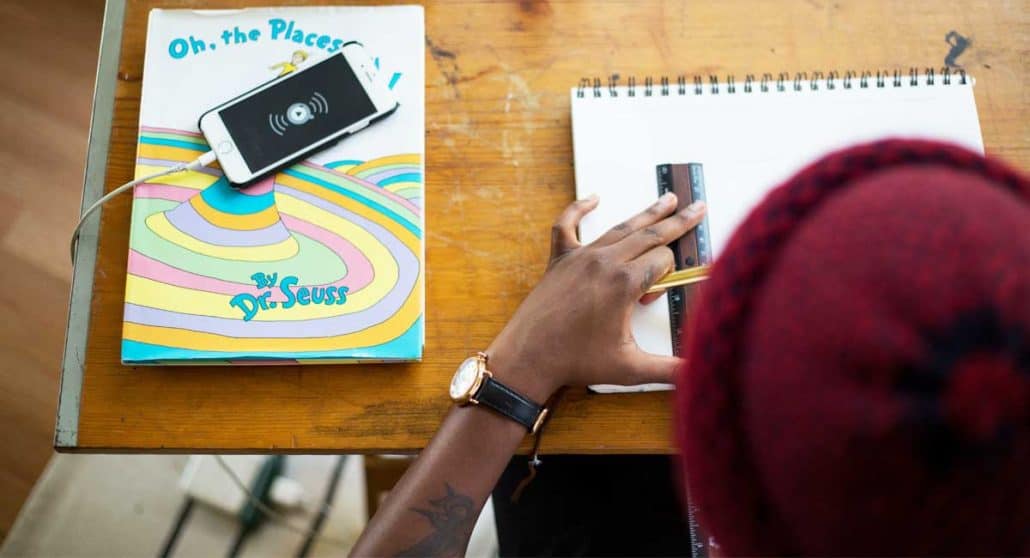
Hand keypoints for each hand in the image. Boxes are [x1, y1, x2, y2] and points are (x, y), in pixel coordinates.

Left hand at [487, 192, 706, 400]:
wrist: (529, 357)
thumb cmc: (576, 362)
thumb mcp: (629, 369)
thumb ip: (669, 370)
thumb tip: (698, 374)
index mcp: (624, 284)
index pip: (663, 262)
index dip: (669, 277)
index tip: (655, 297)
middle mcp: (605, 262)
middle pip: (650, 234)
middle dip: (678, 221)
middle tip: (698, 206)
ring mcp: (581, 257)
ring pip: (620, 228)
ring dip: (646, 213)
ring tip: (667, 199)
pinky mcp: (560, 259)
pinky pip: (567, 225)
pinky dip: (579, 209)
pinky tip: (593, 198)